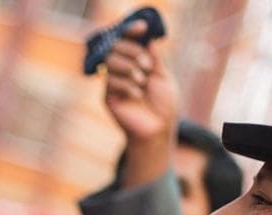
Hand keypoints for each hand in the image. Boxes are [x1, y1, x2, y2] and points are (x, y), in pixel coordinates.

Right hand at [103, 21, 178, 187]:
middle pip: (116, 46)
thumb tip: (147, 39)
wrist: (157, 129)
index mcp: (136, 61)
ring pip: (110, 61)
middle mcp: (122, 69)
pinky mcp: (107, 97)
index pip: (127, 39)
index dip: (131, 31)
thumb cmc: (163, 105)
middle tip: (146, 66)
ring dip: (129, 68)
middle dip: (132, 51)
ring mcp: (113, 83)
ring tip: (142, 82)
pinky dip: (127, 85)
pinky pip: (111, 81)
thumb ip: (154, 58)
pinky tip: (136, 96)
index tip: (142, 28)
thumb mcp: (163, 76)